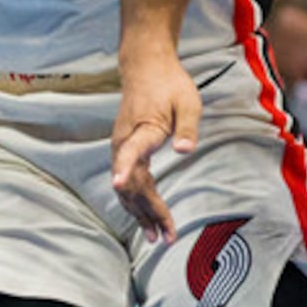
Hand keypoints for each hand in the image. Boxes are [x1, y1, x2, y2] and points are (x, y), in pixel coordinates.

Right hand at [111, 52, 201, 241]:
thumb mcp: (189, 103)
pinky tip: (146, 218)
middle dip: (149, 212)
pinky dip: (137, 202)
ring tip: (157, 237)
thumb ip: (188, 128)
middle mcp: (124, 142)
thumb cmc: (170, 85)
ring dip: (141, 214)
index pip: (131, 152)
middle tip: (167, 237)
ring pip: (128, 188)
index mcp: (142, 129)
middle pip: (133, 183)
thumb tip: (185, 151)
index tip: (118, 183)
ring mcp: (121, 148)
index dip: (125, 168)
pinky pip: (128, 182)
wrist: (146, 68)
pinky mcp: (124, 150)